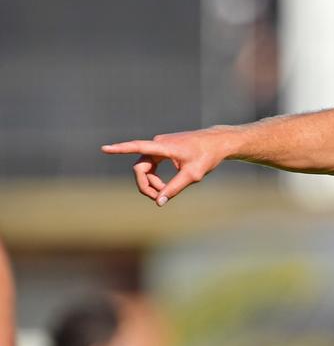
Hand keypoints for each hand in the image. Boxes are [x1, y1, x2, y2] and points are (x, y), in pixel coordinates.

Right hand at [102, 129, 230, 206]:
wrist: (217, 143)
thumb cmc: (207, 157)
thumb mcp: (193, 175)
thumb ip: (175, 188)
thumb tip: (159, 202)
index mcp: (165, 147)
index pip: (138, 147)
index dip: (120, 149)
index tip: (104, 148)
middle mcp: (158, 143)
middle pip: (140, 167)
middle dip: (146, 184)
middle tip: (159, 198)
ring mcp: (159, 145)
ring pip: (145, 167)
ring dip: (152, 182)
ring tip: (165, 192)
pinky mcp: (162, 149)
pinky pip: (151, 165)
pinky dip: (155, 177)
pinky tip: (164, 186)